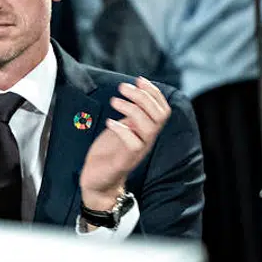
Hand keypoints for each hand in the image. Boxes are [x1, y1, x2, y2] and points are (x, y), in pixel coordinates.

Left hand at [79, 78, 170, 211]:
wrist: (98, 181)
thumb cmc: (108, 153)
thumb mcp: (121, 128)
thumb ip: (130, 115)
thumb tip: (133, 92)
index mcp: (146, 131)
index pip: (163, 109)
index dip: (154, 93)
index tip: (140, 79)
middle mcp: (146, 140)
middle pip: (159, 115)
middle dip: (143, 97)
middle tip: (123, 87)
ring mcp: (137, 151)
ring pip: (149, 127)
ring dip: (132, 109)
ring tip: (114, 101)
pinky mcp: (125, 161)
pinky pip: (133, 144)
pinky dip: (122, 129)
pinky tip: (110, 122)